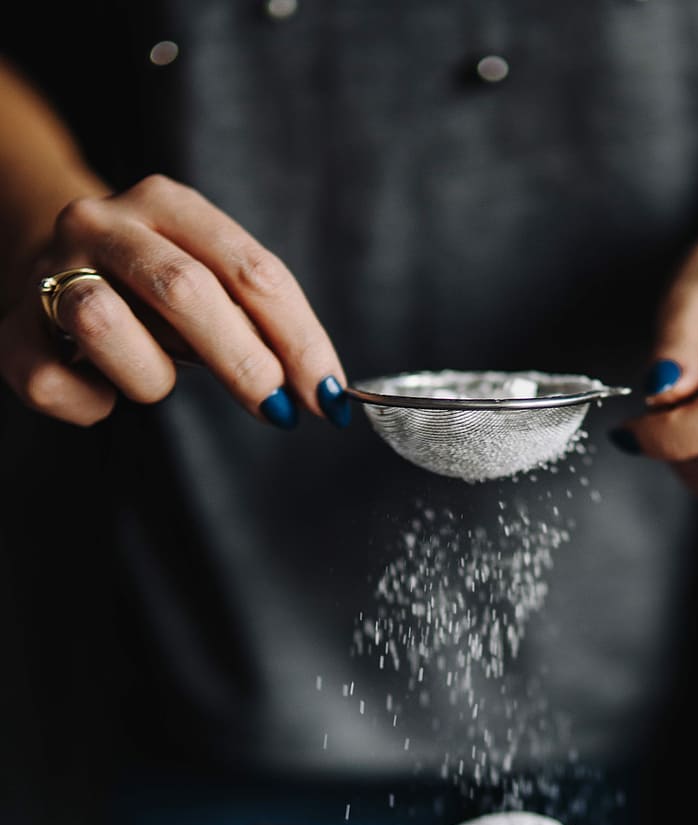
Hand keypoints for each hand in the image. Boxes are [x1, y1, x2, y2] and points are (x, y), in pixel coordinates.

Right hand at [0, 175, 348, 428]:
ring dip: (149, 376)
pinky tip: (98, 390)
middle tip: (277, 411)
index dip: (299, 340)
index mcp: (168, 204)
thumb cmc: (145, 286)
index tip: (328, 396)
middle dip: (243, 362)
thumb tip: (320, 389)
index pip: (253, 271)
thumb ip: (256, 319)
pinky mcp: (12, 326)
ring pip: (105, 325)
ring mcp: (51, 269)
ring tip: (153, 378)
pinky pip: (57, 383)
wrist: (38, 259)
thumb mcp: (206, 279)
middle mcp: (105, 223)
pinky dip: (89, 404)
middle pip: (186, 290)